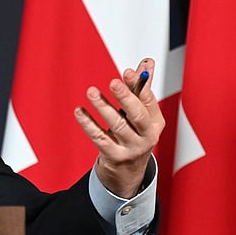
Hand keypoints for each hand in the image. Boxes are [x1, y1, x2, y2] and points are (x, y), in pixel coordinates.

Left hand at [75, 58, 163, 197]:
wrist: (128, 172)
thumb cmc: (134, 135)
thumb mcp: (142, 114)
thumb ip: (142, 88)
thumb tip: (147, 62)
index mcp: (156, 122)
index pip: (149, 101)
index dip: (139, 86)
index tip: (128, 71)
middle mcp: (147, 136)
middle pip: (137, 115)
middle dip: (125, 97)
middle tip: (113, 82)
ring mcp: (131, 149)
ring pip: (117, 126)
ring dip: (103, 108)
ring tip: (91, 92)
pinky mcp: (115, 157)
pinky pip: (100, 138)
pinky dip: (88, 124)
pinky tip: (79, 111)